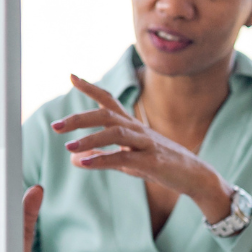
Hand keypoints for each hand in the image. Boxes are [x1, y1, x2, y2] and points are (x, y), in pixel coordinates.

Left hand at [54, 76, 231, 220]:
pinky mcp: (152, 161)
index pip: (109, 101)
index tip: (71, 76)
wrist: (195, 176)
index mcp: (132, 125)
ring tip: (68, 147)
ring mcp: (146, 143)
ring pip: (115, 133)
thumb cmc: (160, 165)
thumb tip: (74, 158)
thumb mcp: (127, 161)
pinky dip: (103, 159)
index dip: (90, 88)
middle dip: (79, 118)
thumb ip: (102, 157)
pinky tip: (85, 163)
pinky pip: (125, 158)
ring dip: (90, 139)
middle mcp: (137, 129)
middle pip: (106, 115)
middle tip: (56, 126)